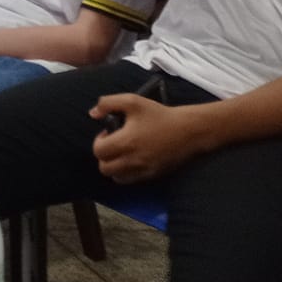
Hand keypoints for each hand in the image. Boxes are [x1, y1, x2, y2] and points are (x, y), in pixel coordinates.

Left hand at [91, 95, 206, 182]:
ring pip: (117, 178)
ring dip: (114, 167)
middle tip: (113, 144)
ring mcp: (144, 170)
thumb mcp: (132, 101)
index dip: (98, 141)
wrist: (188, 130)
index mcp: (126, 142)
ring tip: (122, 153)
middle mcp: (133, 160)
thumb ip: (107, 103)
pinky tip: (133, 160)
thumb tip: (93, 114)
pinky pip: (133, 181)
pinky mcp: (154, 175)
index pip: (98, 151)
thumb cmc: (159, 115)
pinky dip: (127, 173)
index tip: (108, 133)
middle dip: (104, 157)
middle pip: (105, 168)